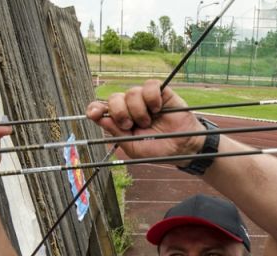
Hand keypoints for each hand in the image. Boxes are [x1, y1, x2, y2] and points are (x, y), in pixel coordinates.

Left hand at [85, 79, 203, 159]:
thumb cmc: (158, 149)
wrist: (182, 147)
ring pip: (131, 92)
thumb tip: (100, 118)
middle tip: (130, 125)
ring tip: (148, 121)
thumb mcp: (134, 147)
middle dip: (119, 112)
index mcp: (121, 121)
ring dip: (138, 110)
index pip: (102, 109)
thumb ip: (117, 133)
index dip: (95, 108)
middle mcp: (130, 107)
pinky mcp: (160, 92)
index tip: (94, 113)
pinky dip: (151, 98)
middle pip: (114, 98)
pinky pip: (149, 86)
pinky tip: (157, 108)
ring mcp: (144, 98)